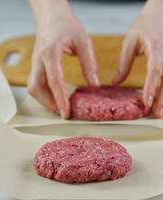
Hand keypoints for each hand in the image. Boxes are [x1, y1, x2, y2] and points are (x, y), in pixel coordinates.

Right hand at [28, 0, 98, 118]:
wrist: (51, 16)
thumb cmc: (67, 25)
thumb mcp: (83, 41)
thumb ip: (89, 63)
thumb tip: (94, 84)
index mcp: (50, 52)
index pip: (54, 81)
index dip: (59, 99)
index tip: (65, 113)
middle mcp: (39, 60)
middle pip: (36, 88)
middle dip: (48, 103)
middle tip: (63, 111)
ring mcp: (35, 63)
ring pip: (33, 88)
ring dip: (44, 100)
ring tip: (60, 104)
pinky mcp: (36, 65)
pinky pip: (35, 84)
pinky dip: (43, 93)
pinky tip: (55, 94)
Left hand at [112, 0, 162, 117]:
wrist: (162, 11)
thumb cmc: (145, 25)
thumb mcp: (130, 42)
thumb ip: (124, 64)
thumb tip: (115, 83)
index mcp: (156, 47)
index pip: (155, 70)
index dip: (151, 87)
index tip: (146, 102)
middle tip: (156, 114)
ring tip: (161, 112)